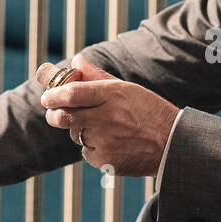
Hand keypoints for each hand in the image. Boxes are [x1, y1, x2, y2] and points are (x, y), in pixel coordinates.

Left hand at [40, 53, 178, 178]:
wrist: (173, 145)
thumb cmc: (149, 113)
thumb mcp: (128, 89)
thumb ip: (97, 76)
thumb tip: (76, 61)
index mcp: (112, 94)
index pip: (71, 93)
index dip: (54, 95)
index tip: (47, 97)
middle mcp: (106, 117)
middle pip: (64, 116)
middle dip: (54, 115)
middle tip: (54, 113)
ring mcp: (105, 140)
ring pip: (76, 135)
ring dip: (80, 131)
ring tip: (103, 129)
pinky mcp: (105, 160)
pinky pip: (86, 153)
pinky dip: (93, 149)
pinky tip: (112, 144)